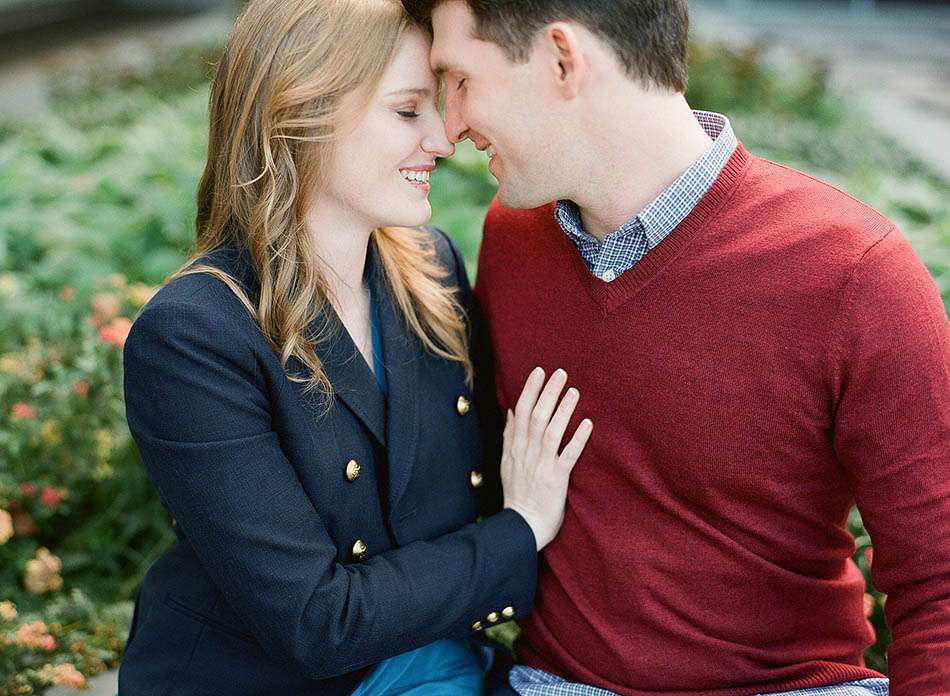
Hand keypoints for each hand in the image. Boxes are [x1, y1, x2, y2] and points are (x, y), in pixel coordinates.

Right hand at [501, 367, 592, 550]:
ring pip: (551, 432)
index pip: (521, 412)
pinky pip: (568, 456)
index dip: (530, 390)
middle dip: (548, 393)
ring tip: (574, 391)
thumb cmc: (517, 493)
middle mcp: (526, 453)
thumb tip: (512, 410)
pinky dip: (577, 439)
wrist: (521, 525)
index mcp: (514, 447)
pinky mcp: (556, 479)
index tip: (539, 371)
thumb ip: (509, 435)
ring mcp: (541, 465)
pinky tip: (587, 424)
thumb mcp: (506, 462)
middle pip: (536, 416)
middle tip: (561, 373)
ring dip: (563, 410)